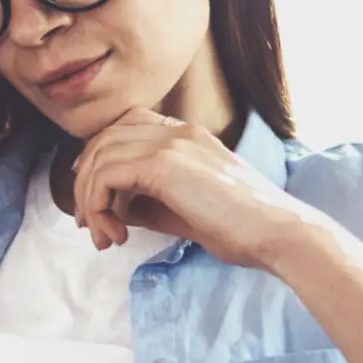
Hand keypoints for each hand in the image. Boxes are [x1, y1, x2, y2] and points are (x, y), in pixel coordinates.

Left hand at [70, 107, 322, 269]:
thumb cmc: (241, 229)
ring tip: (103, 237)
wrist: (276, 232)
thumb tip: (117, 209)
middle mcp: (177, 131)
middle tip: (89, 225)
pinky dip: (97, 207)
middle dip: (86, 183)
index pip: (127, 124)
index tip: (90, 190)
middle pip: (105, 139)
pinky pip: (105, 176)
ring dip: (90, 202)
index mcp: (187, 135)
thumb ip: (149, 204)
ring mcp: (170, 143)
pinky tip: (115, 234)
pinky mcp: (163, 165)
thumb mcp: (185, 211)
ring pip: (99, 158)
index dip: (99, 153)